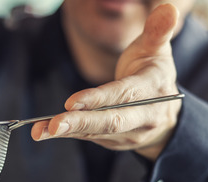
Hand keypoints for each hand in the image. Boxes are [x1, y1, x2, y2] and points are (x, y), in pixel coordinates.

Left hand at [31, 3, 181, 160]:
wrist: (165, 116)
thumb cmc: (153, 75)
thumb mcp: (157, 50)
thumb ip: (158, 31)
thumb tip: (167, 8)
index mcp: (152, 90)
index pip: (123, 95)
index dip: (98, 99)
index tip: (72, 101)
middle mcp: (143, 117)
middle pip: (110, 122)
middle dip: (81, 123)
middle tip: (54, 125)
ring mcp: (128, 134)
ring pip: (94, 133)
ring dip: (66, 133)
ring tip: (40, 131)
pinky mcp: (112, 142)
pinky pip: (87, 137)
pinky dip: (65, 135)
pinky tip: (43, 131)